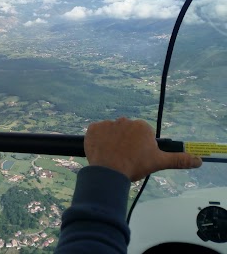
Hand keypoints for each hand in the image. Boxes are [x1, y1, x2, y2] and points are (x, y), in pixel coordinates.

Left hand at [84, 117, 201, 180]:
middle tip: (124, 157)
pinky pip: (95, 132)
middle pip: (125, 132)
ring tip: (111, 156)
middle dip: (125, 142)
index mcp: (141, 126)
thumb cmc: (134, 165)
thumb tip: (198, 160)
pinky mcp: (92, 128)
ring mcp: (106, 123)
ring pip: (111, 133)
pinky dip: (97, 140)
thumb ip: (178, 159)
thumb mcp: (158, 162)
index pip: (141, 135)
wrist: (109, 171)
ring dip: (111, 141)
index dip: (139, 147)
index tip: (136, 156)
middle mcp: (124, 120)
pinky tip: (100, 151)